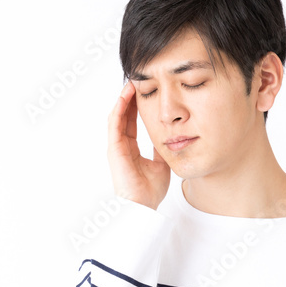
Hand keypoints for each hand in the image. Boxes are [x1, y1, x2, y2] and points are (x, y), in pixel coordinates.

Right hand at [107, 80, 170, 209]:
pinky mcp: (114, 149)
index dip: (138, 106)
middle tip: (138, 80)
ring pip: (117, 116)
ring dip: (123, 99)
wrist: (142, 206)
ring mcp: (116, 147)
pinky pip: (114, 124)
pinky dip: (119, 109)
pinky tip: (125, 96)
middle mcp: (121, 146)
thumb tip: (171, 137)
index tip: (146, 91)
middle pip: (124, 116)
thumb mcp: (162, 164)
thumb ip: (162, 150)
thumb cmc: (150, 191)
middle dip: (130, 98)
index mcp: (131, 149)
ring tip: (131, 83)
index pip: (133, 122)